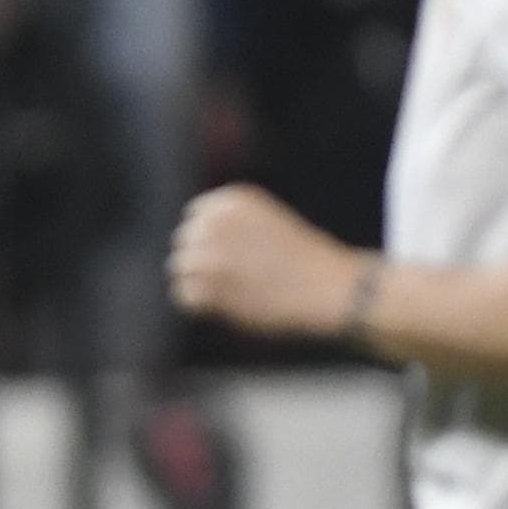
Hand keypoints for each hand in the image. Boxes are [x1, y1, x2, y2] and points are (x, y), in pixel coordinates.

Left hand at [167, 182, 365, 339]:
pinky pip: (184, 297)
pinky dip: (201, 306)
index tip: (230, 255)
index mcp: (231, 201)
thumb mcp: (266, 221)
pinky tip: (227, 307)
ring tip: (231, 293)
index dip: (207, 239)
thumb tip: (190, 237)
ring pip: (180, 269)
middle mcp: (215, 224)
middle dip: (200, 261)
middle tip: (232, 279)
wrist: (327, 287)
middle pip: (183, 243)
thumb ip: (229, 223)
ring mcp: (209, 256)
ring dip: (200, 283)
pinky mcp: (209, 289)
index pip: (194, 216)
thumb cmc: (304, 258)